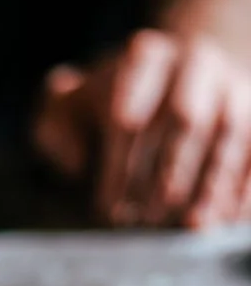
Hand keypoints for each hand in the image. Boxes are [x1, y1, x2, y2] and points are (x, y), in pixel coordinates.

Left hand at [32, 30, 250, 229]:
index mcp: (142, 58)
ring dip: (211, 184)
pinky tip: (227, 221)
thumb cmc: (110, 106)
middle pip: (183, 118)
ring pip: (230, 131)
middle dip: (166, 174)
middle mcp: (193, 62)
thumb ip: (53, 126)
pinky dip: (243, 186)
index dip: (118, 168)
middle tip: (148, 219)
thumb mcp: (70, 108)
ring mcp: (232, 83)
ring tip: (191, 227)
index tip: (106, 209)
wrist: (178, 79)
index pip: (128, 115)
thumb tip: (72, 158)